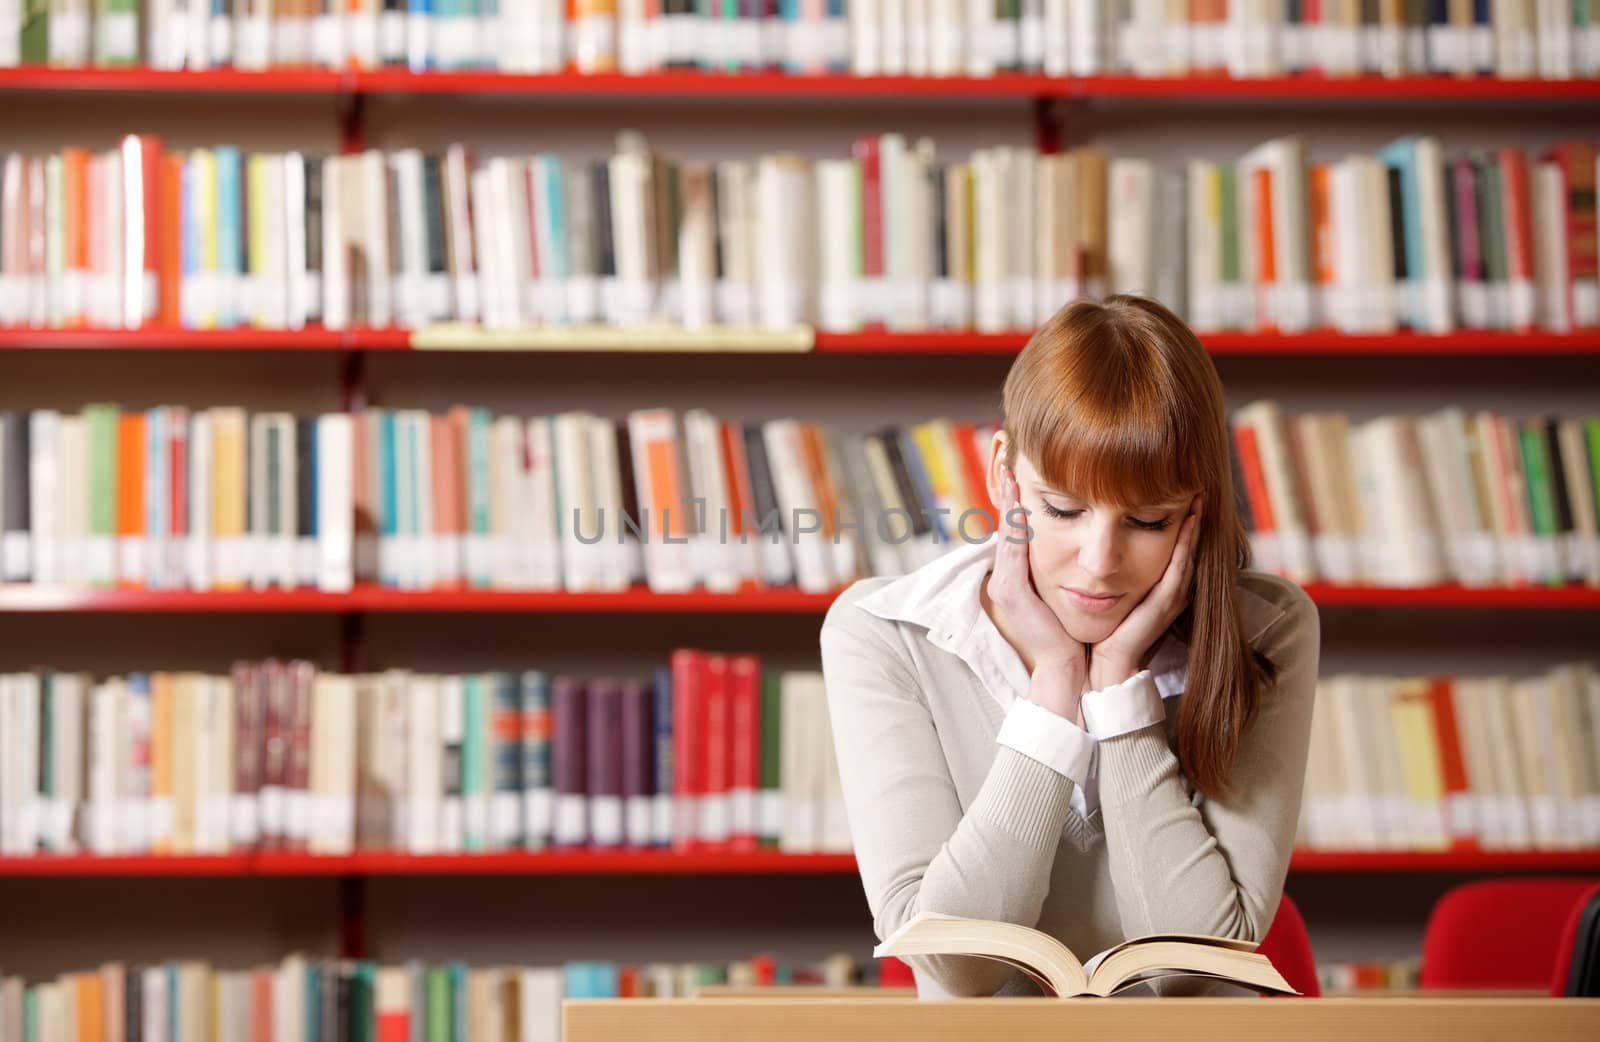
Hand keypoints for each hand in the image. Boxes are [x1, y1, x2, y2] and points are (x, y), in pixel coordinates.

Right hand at [986, 467, 1085, 713]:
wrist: (1066, 667)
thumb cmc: (1070, 632)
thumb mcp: (1063, 594)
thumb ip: (1061, 570)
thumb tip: (1073, 543)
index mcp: (1017, 578)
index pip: (1016, 531)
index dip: (1015, 502)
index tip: (1018, 471)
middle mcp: (1005, 578)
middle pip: (1006, 526)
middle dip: (1006, 493)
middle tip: (1008, 461)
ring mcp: (1004, 585)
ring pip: (1006, 533)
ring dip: (1008, 501)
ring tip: (1010, 473)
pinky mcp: (1010, 592)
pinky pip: (1012, 550)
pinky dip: (1014, 524)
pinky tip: (1019, 502)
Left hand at [1089, 497, 1202, 690]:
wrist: (1107, 662)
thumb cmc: (1106, 628)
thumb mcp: (1115, 592)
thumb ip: (1119, 570)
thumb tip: (1103, 546)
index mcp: (1161, 585)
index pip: (1177, 547)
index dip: (1183, 523)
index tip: (1183, 494)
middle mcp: (1173, 589)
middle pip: (1188, 546)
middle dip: (1194, 519)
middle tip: (1197, 489)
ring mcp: (1173, 596)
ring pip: (1188, 553)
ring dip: (1194, 526)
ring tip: (1197, 499)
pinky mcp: (1165, 602)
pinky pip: (1179, 568)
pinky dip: (1186, 545)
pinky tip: (1188, 524)